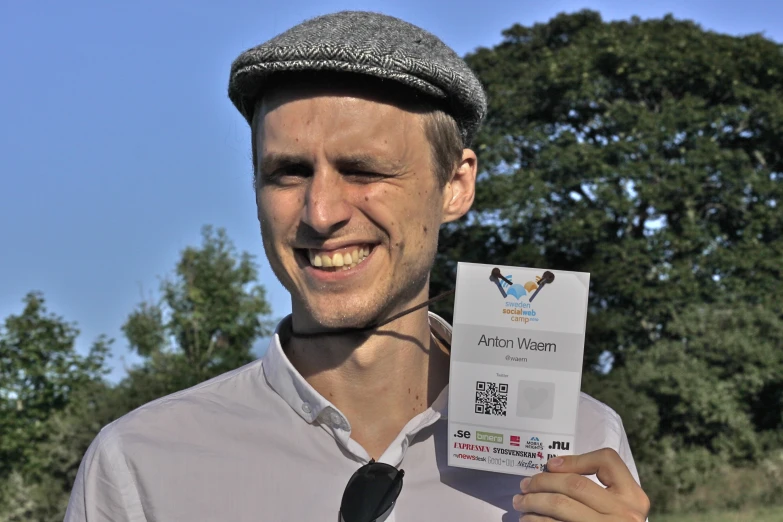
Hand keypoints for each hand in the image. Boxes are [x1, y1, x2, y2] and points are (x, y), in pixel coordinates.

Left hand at [512, 448, 649, 521]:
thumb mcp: (617, 506)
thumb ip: (597, 490)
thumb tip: (553, 471)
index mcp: (633, 496)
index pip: (607, 461)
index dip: (575, 459)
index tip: (551, 465)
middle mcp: (625, 513)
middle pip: (575, 484)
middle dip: (543, 482)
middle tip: (524, 485)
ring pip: (560, 505)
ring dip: (534, 502)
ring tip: (521, 503)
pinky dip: (537, 520)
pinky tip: (529, 519)